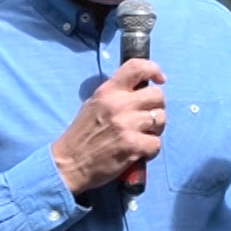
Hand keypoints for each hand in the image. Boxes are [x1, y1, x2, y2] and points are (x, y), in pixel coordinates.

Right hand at [51, 60, 166, 193]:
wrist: (70, 163)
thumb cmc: (82, 134)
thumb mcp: (93, 104)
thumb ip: (115, 94)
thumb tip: (140, 90)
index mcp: (108, 91)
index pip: (137, 67)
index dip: (154, 69)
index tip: (160, 80)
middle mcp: (119, 104)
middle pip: (157, 96)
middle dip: (157, 107)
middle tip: (147, 118)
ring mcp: (127, 124)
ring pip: (161, 119)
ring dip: (155, 129)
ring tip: (142, 136)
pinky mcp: (133, 145)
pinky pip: (156, 143)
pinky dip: (151, 149)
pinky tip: (139, 152)